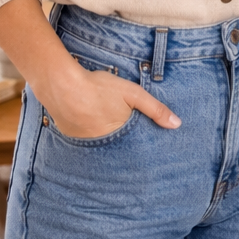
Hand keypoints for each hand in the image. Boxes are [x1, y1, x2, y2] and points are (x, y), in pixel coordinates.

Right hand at [40, 63, 180, 139]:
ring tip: (107, 129)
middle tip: (127, 143)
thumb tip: (177, 125)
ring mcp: (85, 143)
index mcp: (120, 137)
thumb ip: (155, 109)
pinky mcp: (70, 137)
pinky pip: (85, 140)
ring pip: (101, 144)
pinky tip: (90, 123)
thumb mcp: (132, 94)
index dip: (140, 147)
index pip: (134, 149)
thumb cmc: (99, 88)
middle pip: (118, 148)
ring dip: (105, 140)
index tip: (147, 153)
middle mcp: (102, 145)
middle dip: (123, 145)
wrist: (61, 85)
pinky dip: (90, 134)